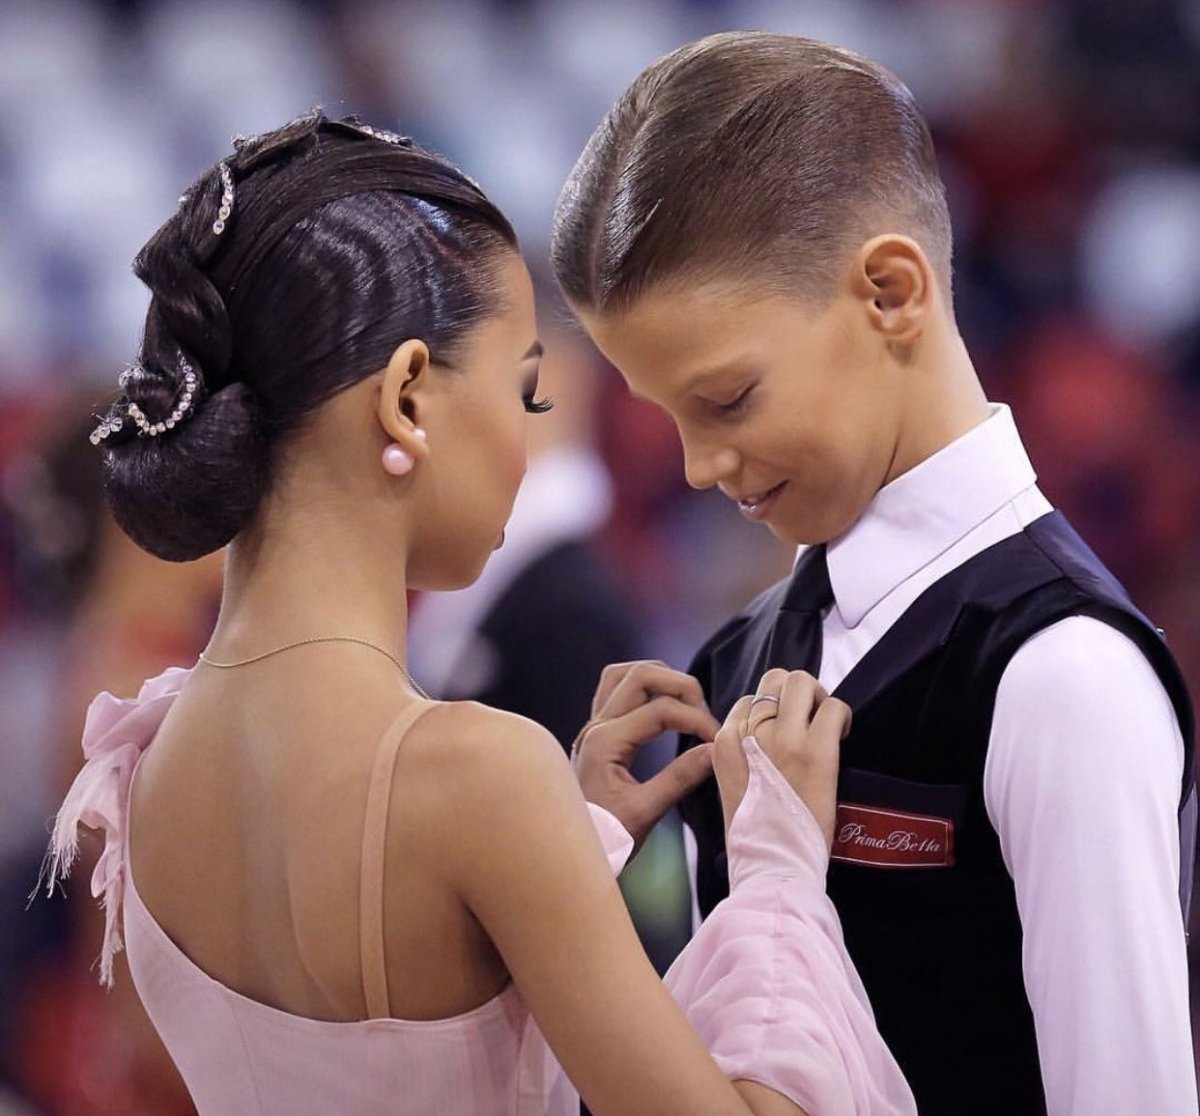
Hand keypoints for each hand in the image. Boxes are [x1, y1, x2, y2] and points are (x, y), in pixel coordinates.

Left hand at [572, 660, 720, 850]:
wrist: (569, 850)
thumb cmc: (605, 838)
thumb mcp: (644, 813)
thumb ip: (679, 778)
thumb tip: (715, 750)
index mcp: (605, 742)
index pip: (661, 709)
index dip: (696, 719)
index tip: (719, 741)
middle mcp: (595, 725)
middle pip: (641, 675)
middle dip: (681, 687)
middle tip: (705, 717)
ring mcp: (592, 725)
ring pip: (624, 674)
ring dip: (659, 678)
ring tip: (687, 703)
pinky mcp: (596, 731)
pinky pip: (615, 689)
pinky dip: (642, 687)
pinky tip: (661, 703)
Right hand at [712, 668, 850, 844]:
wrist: (772, 867)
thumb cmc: (755, 839)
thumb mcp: (731, 788)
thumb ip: (742, 758)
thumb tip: (766, 743)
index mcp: (724, 744)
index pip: (747, 701)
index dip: (770, 712)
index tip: (784, 732)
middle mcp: (750, 733)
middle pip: (773, 679)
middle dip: (794, 693)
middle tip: (810, 718)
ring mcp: (782, 738)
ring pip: (801, 682)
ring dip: (818, 698)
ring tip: (826, 724)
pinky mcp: (816, 750)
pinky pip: (834, 707)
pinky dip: (841, 716)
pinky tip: (840, 737)